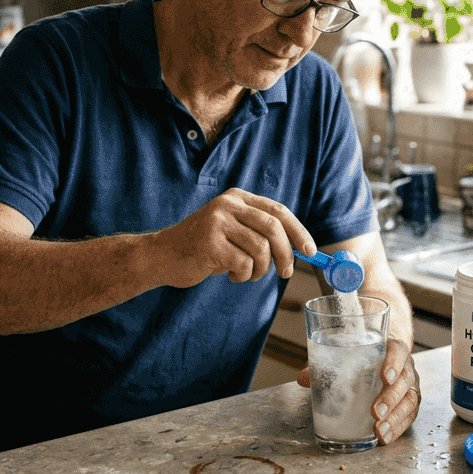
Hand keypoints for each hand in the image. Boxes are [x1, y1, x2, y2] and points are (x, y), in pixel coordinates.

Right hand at [151, 188, 314, 287]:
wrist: (162, 256)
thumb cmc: (202, 248)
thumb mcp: (232, 231)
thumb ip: (259, 233)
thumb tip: (299, 249)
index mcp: (237, 198)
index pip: (278, 211)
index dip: (299, 231)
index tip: (310, 251)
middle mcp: (228, 204)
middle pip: (274, 228)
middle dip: (286, 254)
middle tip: (285, 272)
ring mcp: (217, 221)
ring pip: (261, 249)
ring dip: (260, 269)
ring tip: (247, 273)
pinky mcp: (209, 242)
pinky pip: (243, 263)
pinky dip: (243, 275)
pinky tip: (229, 274)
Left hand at [296, 337, 419, 445]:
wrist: (384, 362)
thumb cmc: (364, 358)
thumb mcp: (346, 357)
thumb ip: (326, 366)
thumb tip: (303, 378)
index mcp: (391, 349)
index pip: (397, 351)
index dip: (393, 363)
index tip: (384, 377)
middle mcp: (405, 367)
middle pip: (404, 380)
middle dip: (390, 398)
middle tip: (375, 412)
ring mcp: (409, 386)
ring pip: (409, 400)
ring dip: (395, 417)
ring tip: (378, 430)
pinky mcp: (409, 403)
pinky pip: (409, 416)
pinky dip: (398, 428)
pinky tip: (384, 437)